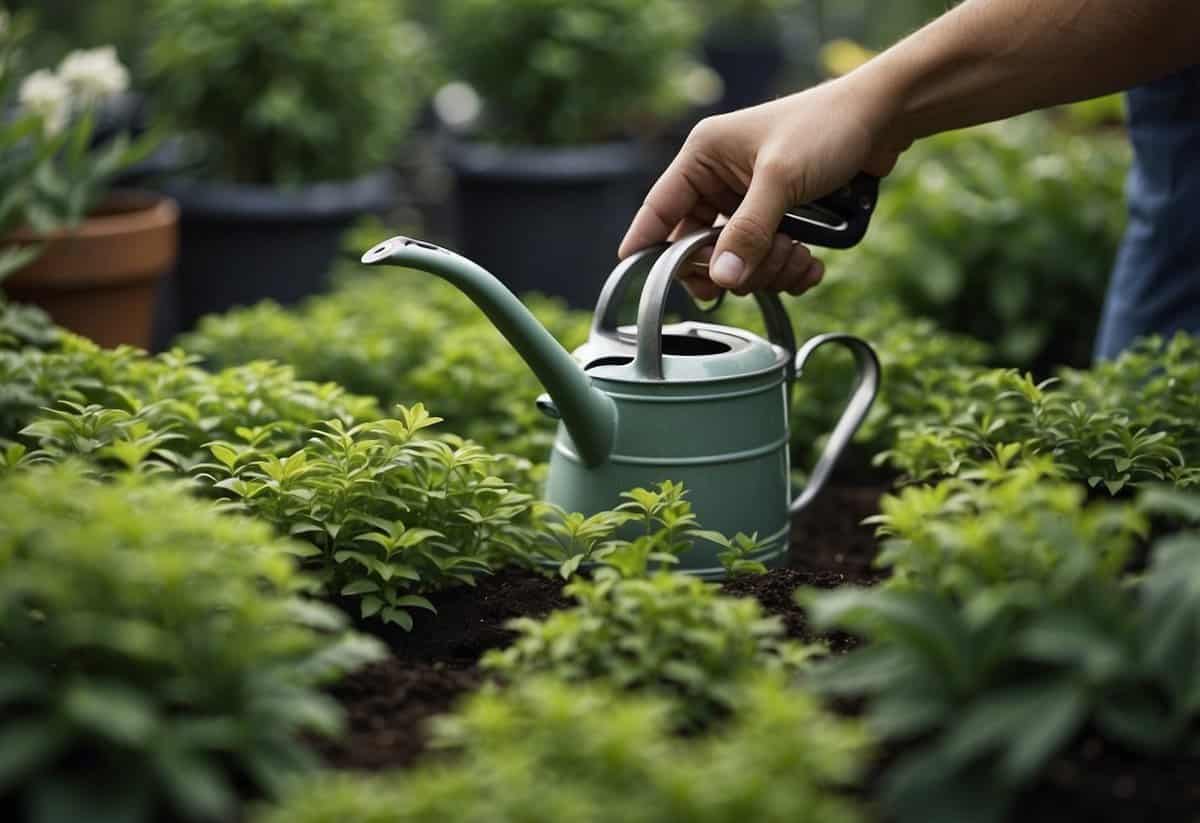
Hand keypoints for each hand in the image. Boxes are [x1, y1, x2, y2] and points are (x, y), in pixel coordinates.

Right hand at [619, 77, 903, 299]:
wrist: (883, 117)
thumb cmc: (827, 127)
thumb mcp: (781, 179)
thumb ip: (748, 232)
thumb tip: (722, 278)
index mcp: (703, 156)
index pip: (659, 210)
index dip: (645, 246)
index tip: (636, 278)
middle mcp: (718, 178)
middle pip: (699, 247)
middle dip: (733, 266)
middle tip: (763, 267)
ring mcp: (748, 199)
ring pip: (736, 260)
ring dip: (768, 270)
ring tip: (799, 256)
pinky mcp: (776, 215)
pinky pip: (765, 259)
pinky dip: (786, 270)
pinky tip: (810, 263)